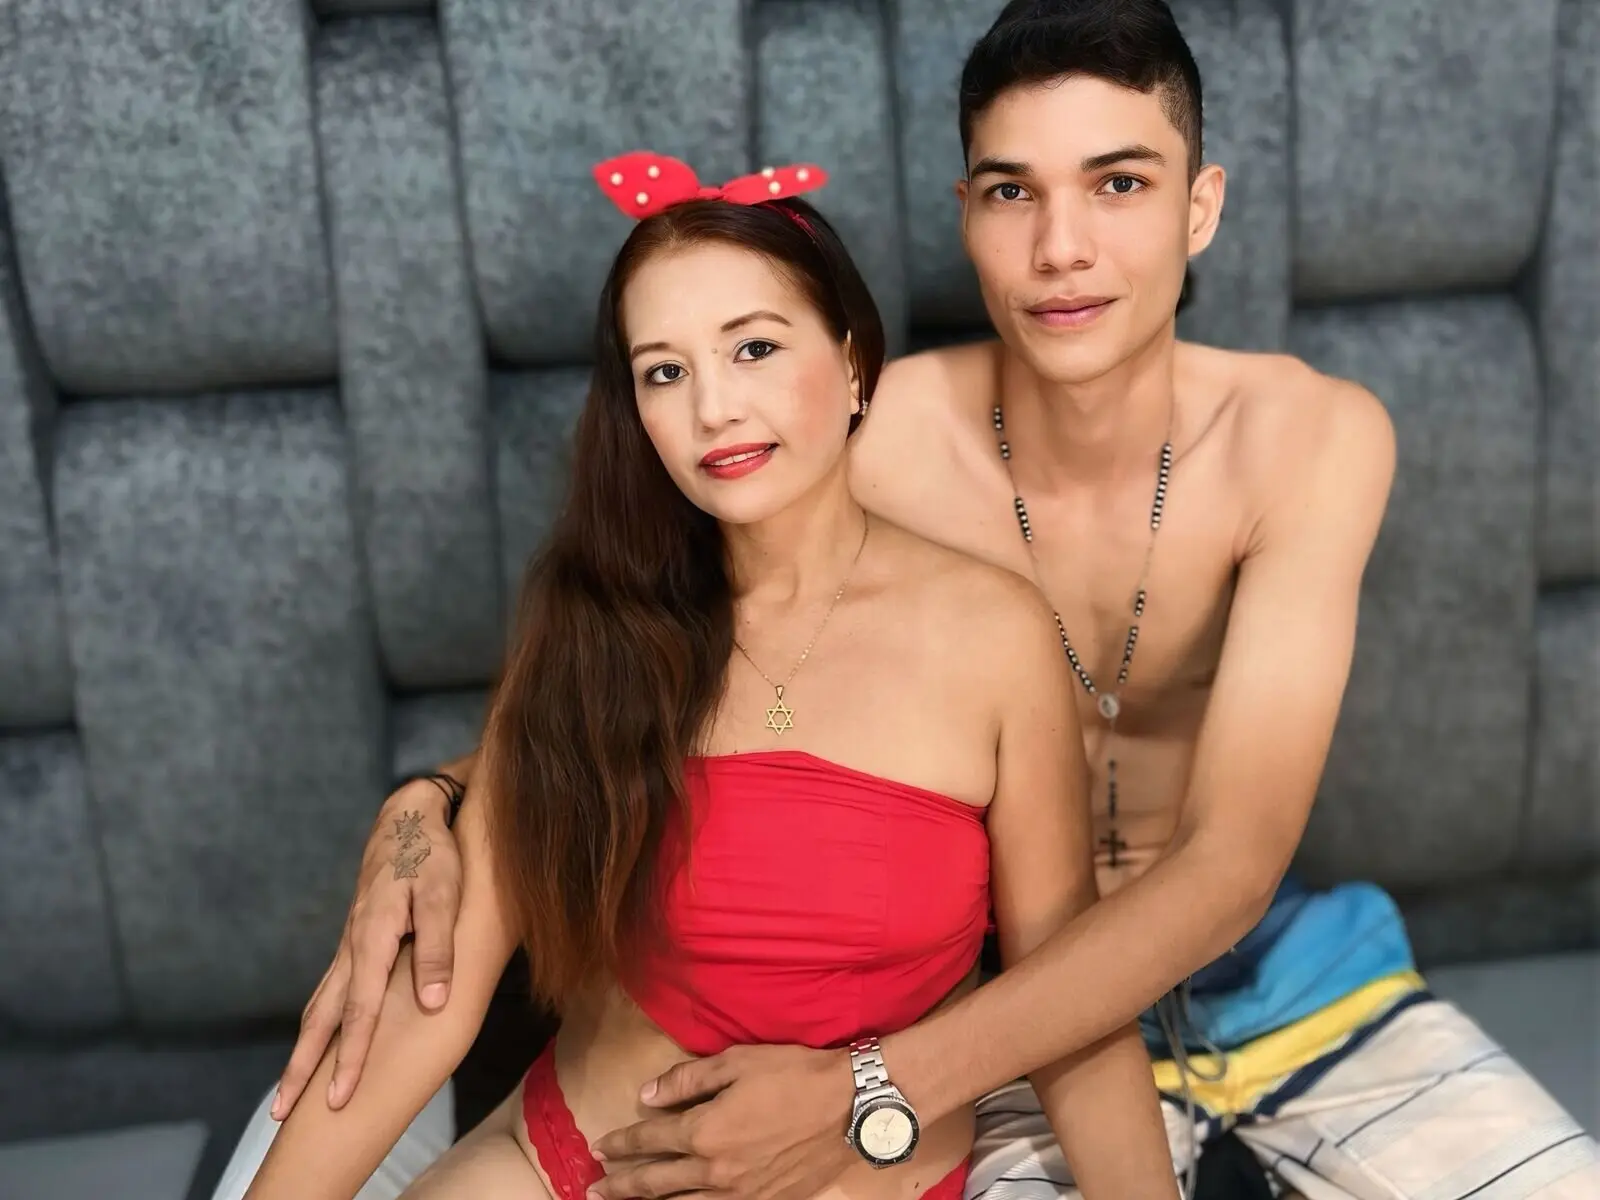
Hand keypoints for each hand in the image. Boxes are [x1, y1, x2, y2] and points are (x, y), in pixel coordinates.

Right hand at [272, 777, 463, 1117]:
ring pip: (320, 1003)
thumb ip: (436, 948)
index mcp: (372, 939)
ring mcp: (350, 943)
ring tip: (287, 1087)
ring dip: (304, 1047)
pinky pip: (331, 988)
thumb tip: (432, 1005)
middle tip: (280, 1112)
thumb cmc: (432, 854)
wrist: (409, 815)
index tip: (338, 1097)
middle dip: (302, 1066)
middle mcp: (352, 947)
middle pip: (322, 1016)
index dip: (350, 1057)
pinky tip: (318, 1037)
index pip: (359, 1011)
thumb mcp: (443, 895)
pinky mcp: (356, 938)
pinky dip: (319, 1020)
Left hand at [589, 1044, 856, 1199]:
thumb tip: (647, 1095)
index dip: (621, 1143)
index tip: (600, 1147)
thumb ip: (687, 1079)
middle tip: (594, 1191)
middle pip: (656, 1183)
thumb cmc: (795, 1075)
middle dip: (621, 1185)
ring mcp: (741, 1194)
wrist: (853, 1108)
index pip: (650, 1139)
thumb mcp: (737, 1062)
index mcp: (705, 1131)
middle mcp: (715, 1170)